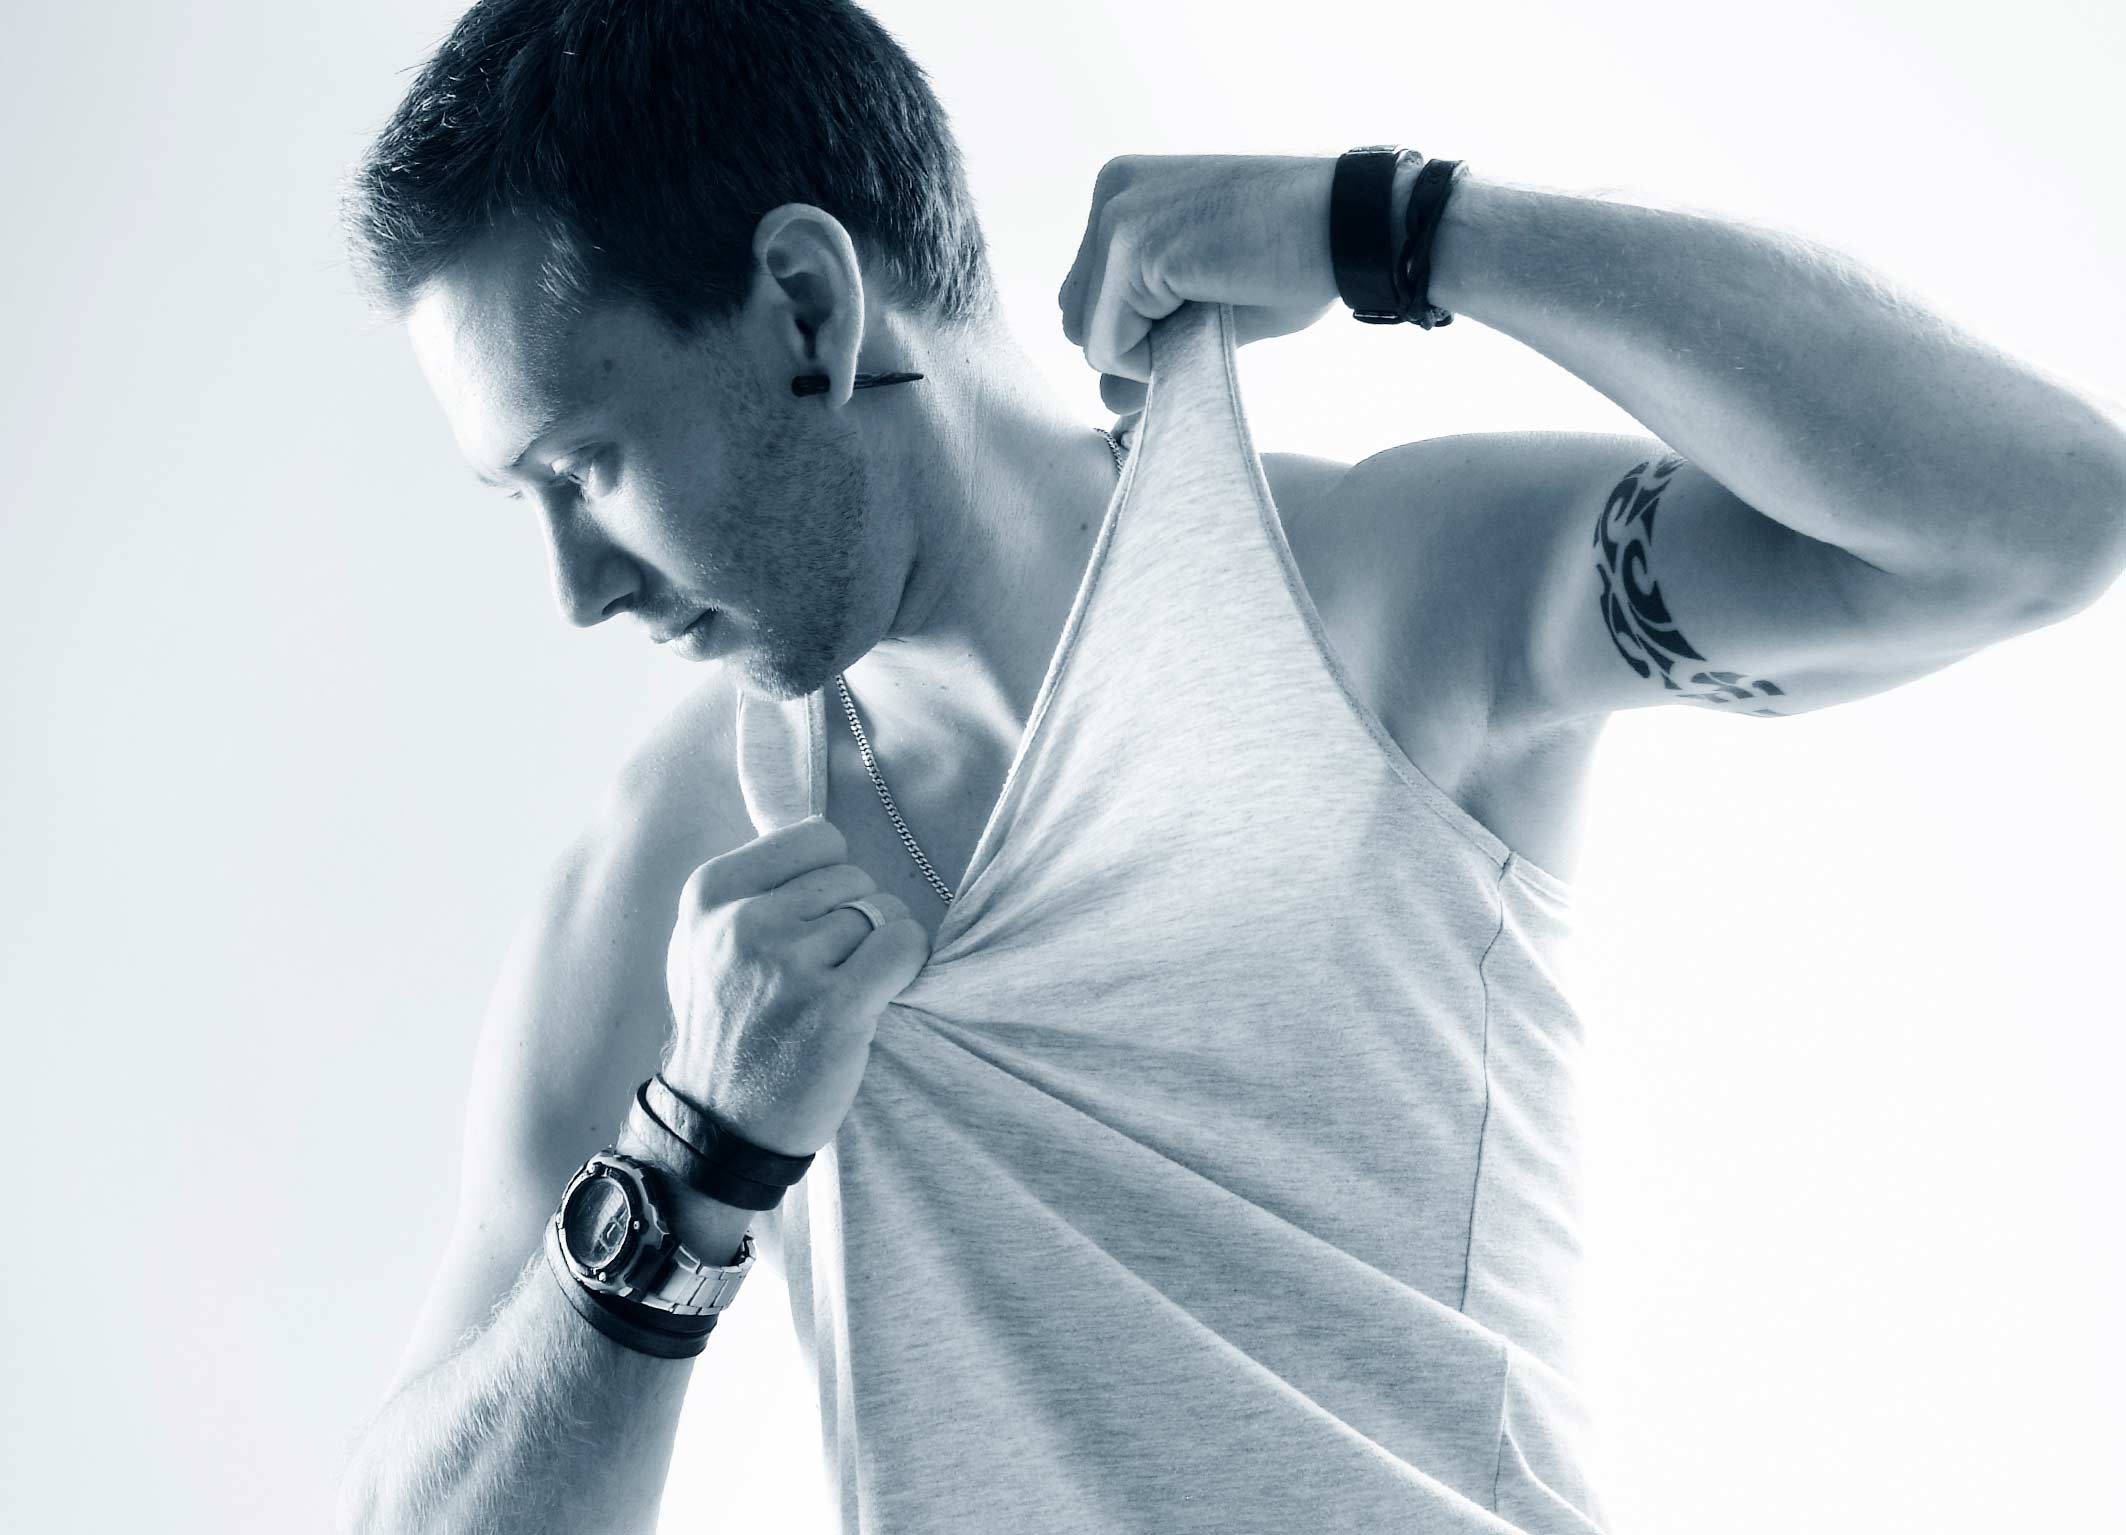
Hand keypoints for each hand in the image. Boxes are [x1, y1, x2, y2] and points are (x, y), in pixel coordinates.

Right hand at [662, 816, 929, 1157]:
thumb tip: (823, 839)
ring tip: (849, 985)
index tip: (816, 918)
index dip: (830, 876)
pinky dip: (909, 962)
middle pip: (853, 878)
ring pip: (883, 912)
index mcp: (710, 894)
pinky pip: (905, 946)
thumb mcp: (702, 941)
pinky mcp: (835, 1007)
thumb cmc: (726, 1025)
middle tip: (832, 966)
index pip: (816, 838)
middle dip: (857, 916)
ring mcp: (790, 964)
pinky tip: (884, 990)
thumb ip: (751, 887)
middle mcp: (746, 922)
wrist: (722, 1123)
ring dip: (882, 946)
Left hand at [1058, 154, 1342, 415]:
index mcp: (1125, 192)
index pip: (1088, 295)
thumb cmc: (1294, 260)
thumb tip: (1106, 402)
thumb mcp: (1202, 305)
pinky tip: (1206, 311)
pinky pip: (1106, 346)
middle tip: (1205, 314)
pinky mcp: (1131, 249)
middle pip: (1076, 316)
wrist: (1351, 227)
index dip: (1139, 329)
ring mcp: (1116, 217)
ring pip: (1087, 335)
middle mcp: (1110, 193)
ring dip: (1145, 351)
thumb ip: (1147, 342)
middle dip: (1133, 342)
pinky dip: (1151, 357)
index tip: (1202, 304)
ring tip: (1209, 310)